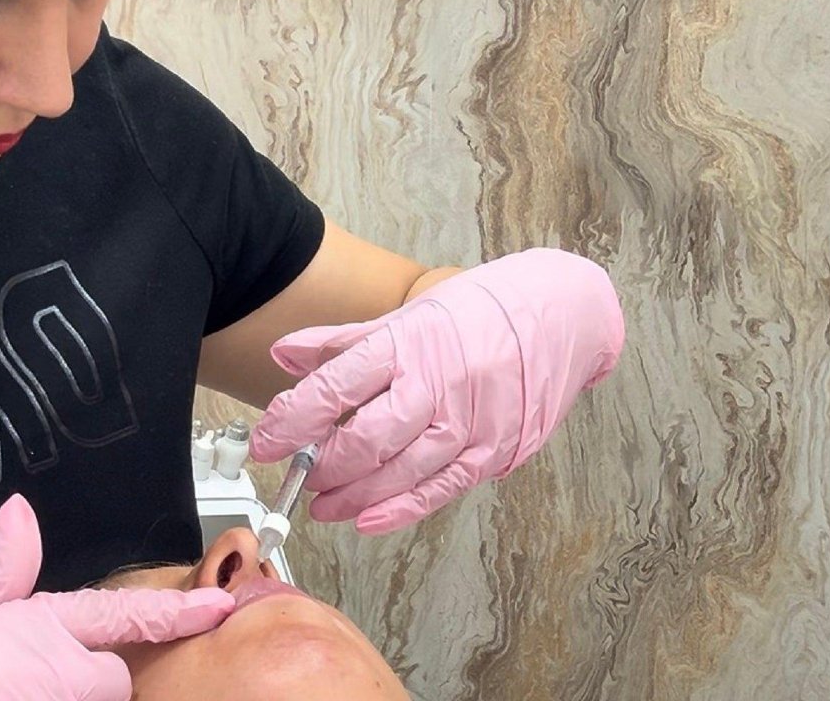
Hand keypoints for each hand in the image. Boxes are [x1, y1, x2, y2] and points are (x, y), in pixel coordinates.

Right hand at [0, 495, 234, 700]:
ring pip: (97, 699)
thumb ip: (0, 571)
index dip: (177, 611)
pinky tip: (17, 699)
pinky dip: (54, 700)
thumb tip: (19, 511)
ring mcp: (72, 698)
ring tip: (14, 692)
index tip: (218, 606)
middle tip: (30, 680)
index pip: (128, 614)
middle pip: (111, 675)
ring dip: (69, 694)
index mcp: (48, 625)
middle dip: (86, 678)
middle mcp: (71, 669)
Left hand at [251, 248, 623, 534]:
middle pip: (367, 438)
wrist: (564, 312)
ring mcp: (472, 420)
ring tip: (323, 503)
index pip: (337, 386)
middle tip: (297, 475)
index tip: (266, 442)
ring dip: (354, 496)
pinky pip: (441, 488)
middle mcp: (439, 382)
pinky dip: (400, 509)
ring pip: (401, 472)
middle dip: (323, 466)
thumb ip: (343, 341)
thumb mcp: (409, 313)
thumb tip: (284, 356)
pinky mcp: (496, 449)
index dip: (293, 420)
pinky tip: (367, 519)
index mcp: (410, 342)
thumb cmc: (483, 310)